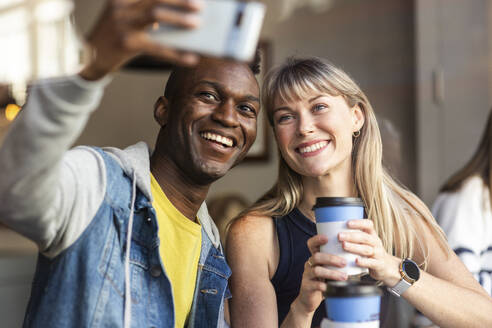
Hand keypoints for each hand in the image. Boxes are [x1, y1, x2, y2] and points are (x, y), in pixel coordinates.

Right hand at [80, 0, 201, 79]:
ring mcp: (123, 24)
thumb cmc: (114, 35)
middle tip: (200, 5)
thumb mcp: (124, 17)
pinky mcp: (127, 44)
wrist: (88, 57)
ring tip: (197, 24)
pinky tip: (191, 58)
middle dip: (179, 0)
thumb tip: (178, 16)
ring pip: (156, 15)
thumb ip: (145, 12)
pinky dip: (176, 53)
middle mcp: (121, 6)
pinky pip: (157, 48)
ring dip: (179, 18)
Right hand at [292, 234, 347, 315]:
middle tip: (344, 263)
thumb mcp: (328, 268)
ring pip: (317, 270)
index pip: (312, 244)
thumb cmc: (323, 280)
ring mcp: (307, 275)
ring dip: (332, 273)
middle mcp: (309, 264)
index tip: (327, 237)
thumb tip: (358, 254)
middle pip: (317, 256)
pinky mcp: (307, 286)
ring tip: (344, 277)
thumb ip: (337, 262)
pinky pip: (315, 284)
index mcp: (315, 257)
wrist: (309, 298)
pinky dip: (324, 285)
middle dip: (331, 258)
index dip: (317, 239)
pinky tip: (331, 287)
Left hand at [338, 219, 400, 285]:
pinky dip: (363, 262)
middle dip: (351, 236)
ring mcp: (378, 253)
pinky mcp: (378, 264)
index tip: (347, 223)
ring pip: (366, 249)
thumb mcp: (365, 242)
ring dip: (354, 247)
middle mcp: (376, 242)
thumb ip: (354, 236)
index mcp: (372, 235)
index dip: (359, 223)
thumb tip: (331, 229)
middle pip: (365, 237)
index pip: (368, 225)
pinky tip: (355, 261)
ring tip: (344, 245)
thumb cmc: (370, 252)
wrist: (386, 267)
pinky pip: (371, 262)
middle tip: (339, 236)